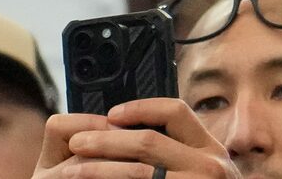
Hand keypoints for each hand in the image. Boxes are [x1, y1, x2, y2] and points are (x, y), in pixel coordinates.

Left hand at [34, 100, 233, 178]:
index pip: (176, 113)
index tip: (112, 114)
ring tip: (71, 171)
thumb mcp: (203, 172)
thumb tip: (128, 129)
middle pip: (148, 141)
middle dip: (106, 140)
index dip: (141, 108)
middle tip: (77, 141)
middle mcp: (208, 166)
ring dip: (98, 169)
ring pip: (137, 172)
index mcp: (210, 149)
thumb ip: (181, 152)